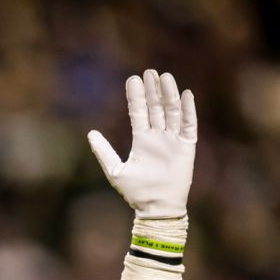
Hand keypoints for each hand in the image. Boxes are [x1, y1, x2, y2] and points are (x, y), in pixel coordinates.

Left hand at [87, 69, 196, 218]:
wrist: (156, 208)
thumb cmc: (136, 192)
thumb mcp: (115, 170)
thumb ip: (104, 151)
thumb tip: (90, 133)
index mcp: (142, 140)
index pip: (139, 112)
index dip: (136, 96)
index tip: (133, 79)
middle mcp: (157, 137)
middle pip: (156, 107)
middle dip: (152, 90)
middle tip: (149, 72)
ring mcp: (173, 140)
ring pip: (172, 111)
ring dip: (168, 94)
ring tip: (164, 77)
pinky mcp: (187, 147)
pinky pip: (189, 124)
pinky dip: (187, 110)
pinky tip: (185, 94)